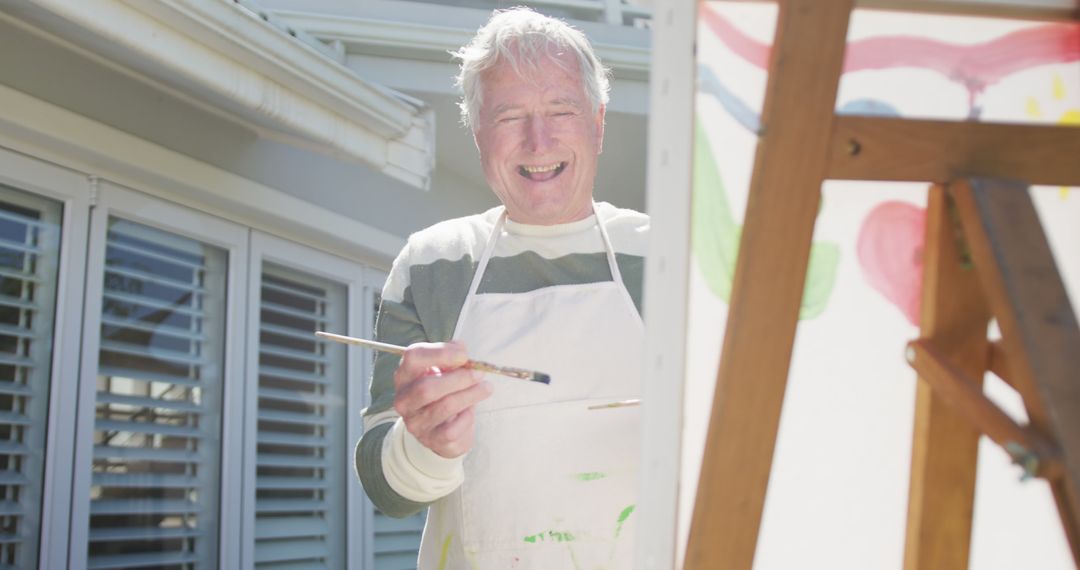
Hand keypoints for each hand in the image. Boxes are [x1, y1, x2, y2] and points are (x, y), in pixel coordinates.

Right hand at [393, 341, 492, 457]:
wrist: (444, 429)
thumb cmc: (444, 392)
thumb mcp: (445, 371)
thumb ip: (452, 358)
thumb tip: (462, 351)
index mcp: (405, 376)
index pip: (413, 358)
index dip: (440, 353)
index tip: (464, 354)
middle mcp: (404, 400)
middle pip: (426, 387)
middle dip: (458, 378)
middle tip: (480, 373)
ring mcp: (415, 423)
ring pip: (444, 407)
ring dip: (470, 394)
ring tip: (486, 388)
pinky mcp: (431, 440)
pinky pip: (452, 429)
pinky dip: (466, 417)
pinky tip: (471, 410)